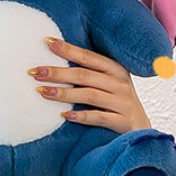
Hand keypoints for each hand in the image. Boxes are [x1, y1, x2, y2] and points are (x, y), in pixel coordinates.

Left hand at [29, 38, 150, 132]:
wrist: (142, 133)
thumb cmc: (118, 106)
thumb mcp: (109, 86)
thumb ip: (90, 75)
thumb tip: (55, 65)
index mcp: (115, 70)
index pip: (88, 57)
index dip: (67, 49)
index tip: (46, 42)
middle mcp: (120, 83)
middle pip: (84, 75)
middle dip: (58, 72)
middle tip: (34, 72)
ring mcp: (123, 103)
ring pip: (90, 95)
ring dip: (64, 93)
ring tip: (42, 92)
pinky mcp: (123, 122)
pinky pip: (99, 118)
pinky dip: (81, 116)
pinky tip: (64, 115)